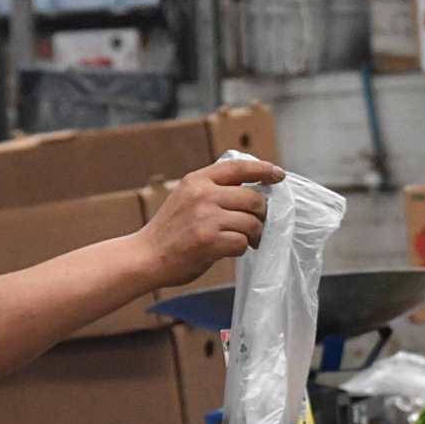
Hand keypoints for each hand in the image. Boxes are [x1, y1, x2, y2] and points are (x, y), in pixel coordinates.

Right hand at [135, 156, 282, 286]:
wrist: (145, 256)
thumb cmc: (170, 231)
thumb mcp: (186, 197)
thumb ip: (212, 190)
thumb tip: (251, 190)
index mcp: (197, 180)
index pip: (238, 167)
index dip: (263, 170)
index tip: (278, 175)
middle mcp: (202, 194)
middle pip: (253, 198)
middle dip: (261, 215)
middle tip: (256, 227)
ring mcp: (205, 217)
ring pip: (252, 222)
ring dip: (253, 235)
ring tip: (245, 241)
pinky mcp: (209, 241)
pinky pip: (242, 242)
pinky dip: (241, 248)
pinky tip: (229, 249)